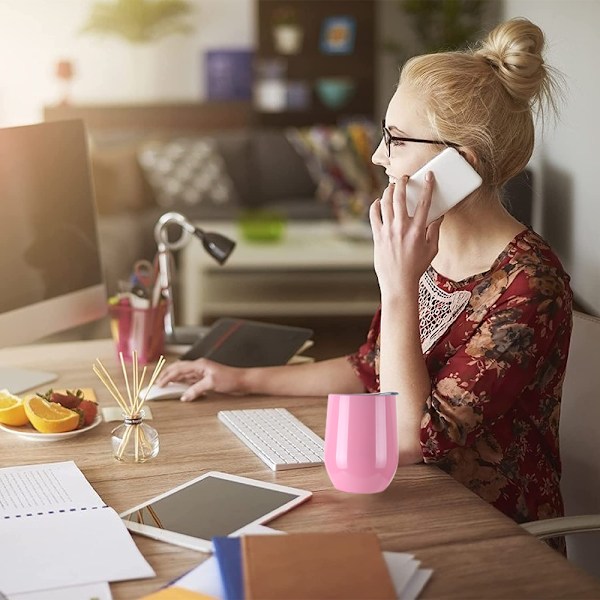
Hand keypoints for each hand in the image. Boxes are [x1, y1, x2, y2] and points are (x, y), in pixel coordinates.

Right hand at [155, 358, 246, 400]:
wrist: (242, 381)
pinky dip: (182, 384)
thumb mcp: (212, 384)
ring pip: (183, 375)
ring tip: (164, 386)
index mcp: (199, 364)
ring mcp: (201, 373)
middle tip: (157, 384)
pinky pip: (189, 381)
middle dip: (166, 375)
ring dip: (173, 380)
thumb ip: (196, 390)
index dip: (167, 377)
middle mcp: (199, 367)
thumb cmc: (230, 378)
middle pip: (178, 369)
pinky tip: (178, 389)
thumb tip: (184, 396)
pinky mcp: (204, 379)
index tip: (158, 385)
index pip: (178, 369)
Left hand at [369, 172, 441, 299]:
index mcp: (417, 230)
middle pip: (400, 198)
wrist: (398, 282)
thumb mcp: (432, 249)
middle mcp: (401, 228)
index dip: (428, 186)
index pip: (424, 203)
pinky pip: (373, 215)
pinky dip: (375, 206)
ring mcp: (387, 231)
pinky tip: (378, 202)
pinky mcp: (377, 236)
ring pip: (385, 203)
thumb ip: (435, 231)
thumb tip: (438, 216)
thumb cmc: (416, 267)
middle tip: (404, 178)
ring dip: (388, 191)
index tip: (429, 176)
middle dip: (402, 183)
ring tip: (392, 187)